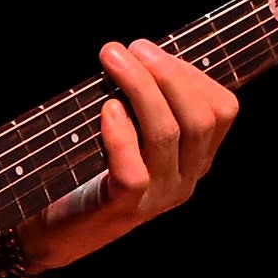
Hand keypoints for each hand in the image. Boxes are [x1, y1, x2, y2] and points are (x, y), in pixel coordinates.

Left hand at [18, 40, 240, 270]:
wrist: (55, 230)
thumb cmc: (89, 168)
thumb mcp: (131, 132)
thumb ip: (146, 100)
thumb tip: (141, 50)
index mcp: (195, 157)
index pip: (222, 110)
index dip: (191, 73)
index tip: (151, 50)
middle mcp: (186, 179)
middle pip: (199, 119)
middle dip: (168, 74)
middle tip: (133, 47)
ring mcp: (159, 197)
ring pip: (166, 135)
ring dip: (139, 87)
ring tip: (112, 59)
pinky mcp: (126, 209)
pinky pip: (134, 168)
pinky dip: (121, 134)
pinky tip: (106, 109)